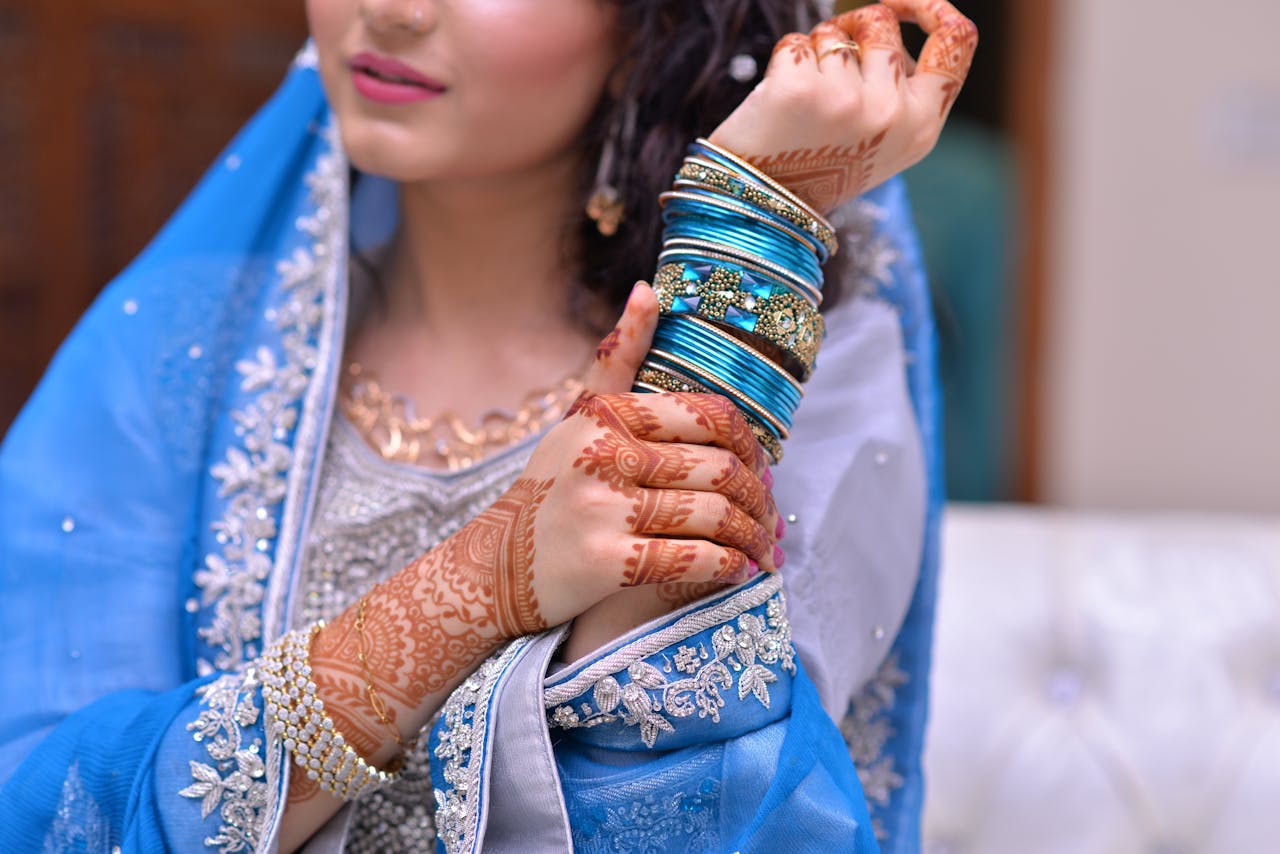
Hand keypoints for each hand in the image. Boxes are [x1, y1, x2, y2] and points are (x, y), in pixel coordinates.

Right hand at [485, 283, 780, 634]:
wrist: (495, 567)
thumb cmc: (550, 490)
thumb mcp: (576, 419)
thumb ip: (617, 359)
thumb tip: (649, 290)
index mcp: (607, 415)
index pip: (708, 416)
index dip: (750, 446)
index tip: (761, 470)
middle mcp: (604, 454)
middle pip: (720, 469)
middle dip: (759, 500)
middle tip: (770, 519)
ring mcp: (604, 509)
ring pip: (714, 516)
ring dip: (751, 538)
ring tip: (762, 551)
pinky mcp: (607, 563)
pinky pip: (694, 560)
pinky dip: (728, 568)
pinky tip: (737, 571)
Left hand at [707, 0, 977, 212]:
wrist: (766, 207)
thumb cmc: (823, 165)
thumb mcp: (883, 140)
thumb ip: (900, 87)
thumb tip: (889, 21)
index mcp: (921, 126)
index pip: (956, 42)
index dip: (934, 7)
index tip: (907, 1)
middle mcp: (891, 114)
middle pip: (883, 23)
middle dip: (852, 29)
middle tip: (827, 67)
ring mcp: (846, 102)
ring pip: (835, 32)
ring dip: (815, 53)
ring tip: (803, 102)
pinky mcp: (800, 92)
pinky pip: (795, 44)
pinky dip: (784, 64)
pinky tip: (778, 104)